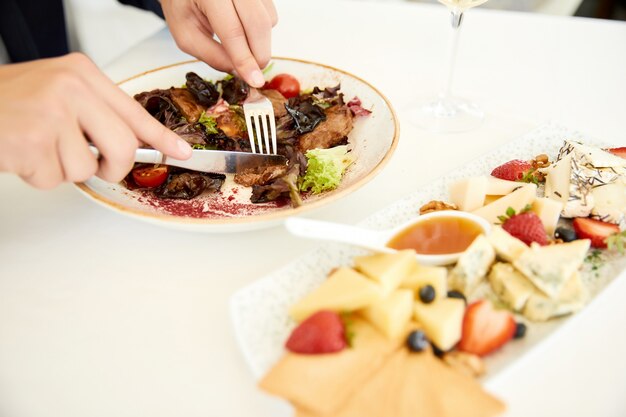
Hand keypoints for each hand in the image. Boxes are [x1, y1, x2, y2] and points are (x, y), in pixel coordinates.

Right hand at [0, 53, 191, 188]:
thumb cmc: (10, 103)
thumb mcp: (59, 93)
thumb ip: (96, 113)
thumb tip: (136, 144)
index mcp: (82, 74)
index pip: (134, 112)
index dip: (162, 138)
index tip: (183, 153)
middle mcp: (71, 88)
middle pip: (123, 147)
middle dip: (112, 167)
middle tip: (95, 164)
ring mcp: (52, 112)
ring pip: (86, 168)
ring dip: (63, 169)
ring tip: (39, 146)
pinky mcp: (32, 139)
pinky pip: (55, 178)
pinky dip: (39, 175)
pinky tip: (22, 153)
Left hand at [161, 0, 277, 87]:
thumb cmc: (182, 6)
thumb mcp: (186, 36)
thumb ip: (212, 56)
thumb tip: (240, 72)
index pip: (233, 31)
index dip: (245, 59)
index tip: (255, 80)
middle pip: (258, 24)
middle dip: (259, 55)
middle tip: (252, 72)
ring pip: (268, 20)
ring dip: (260, 42)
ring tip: (239, 44)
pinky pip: (271, 15)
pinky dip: (262, 30)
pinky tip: (244, 28)